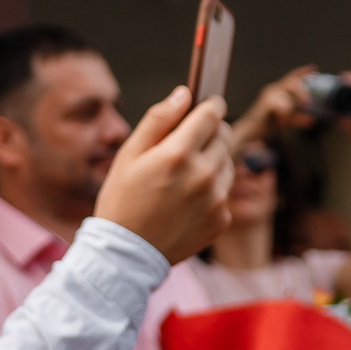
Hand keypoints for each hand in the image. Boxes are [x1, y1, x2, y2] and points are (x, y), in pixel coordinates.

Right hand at [96, 87, 233, 262]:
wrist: (127, 255)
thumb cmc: (122, 200)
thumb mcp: (129, 154)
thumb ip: (158, 119)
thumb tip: (184, 93)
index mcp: (179, 154)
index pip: (211, 114)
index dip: (210, 105)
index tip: (208, 104)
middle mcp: (204, 175)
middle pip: (224, 135)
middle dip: (210, 132)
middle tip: (190, 142)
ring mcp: (216, 200)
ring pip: (228, 162)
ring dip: (213, 160)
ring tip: (186, 174)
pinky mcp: (222, 220)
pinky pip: (225, 191)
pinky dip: (213, 189)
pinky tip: (188, 199)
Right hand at [234, 67, 315, 147]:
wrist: (250, 131)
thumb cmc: (265, 123)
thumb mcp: (285, 120)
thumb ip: (298, 119)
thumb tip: (312, 121)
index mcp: (277, 91)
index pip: (291, 77)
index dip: (302, 72)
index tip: (314, 68)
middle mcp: (273, 89)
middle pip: (292, 81)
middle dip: (303, 91)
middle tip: (308, 104)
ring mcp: (269, 94)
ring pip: (288, 90)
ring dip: (294, 102)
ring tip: (294, 114)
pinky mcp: (266, 102)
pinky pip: (283, 104)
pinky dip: (286, 112)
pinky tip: (281, 121)